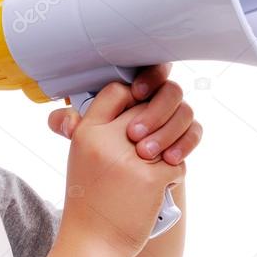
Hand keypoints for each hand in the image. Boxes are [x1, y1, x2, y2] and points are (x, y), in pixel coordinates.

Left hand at [47, 63, 203, 164]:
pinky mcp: (185, 137)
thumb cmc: (101, 153)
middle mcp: (157, 99)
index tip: (136, 92)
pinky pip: (194, 132)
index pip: (149, 69)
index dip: (147, 77)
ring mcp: (174, 117)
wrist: (121, 187)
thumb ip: (72, 125)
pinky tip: (170, 160)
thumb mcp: (84, 138)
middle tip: (134, 134)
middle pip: (170, 90)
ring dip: (166, 131)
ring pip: (184, 111)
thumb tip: (62, 121)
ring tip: (145, 154)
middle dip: (154, 111)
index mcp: (134, 90)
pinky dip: (184, 144)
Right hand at [58, 82, 186, 256]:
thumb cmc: (91, 199)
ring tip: (161, 160)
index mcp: (87, 131)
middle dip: (161, 119)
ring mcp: (131, 157)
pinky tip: (159, 186)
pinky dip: (174, 174)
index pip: (117, 90)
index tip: (139, 108)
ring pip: (171, 131)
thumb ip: (100, 126)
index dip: (134, 95)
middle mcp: (107, 140)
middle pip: (149, 105)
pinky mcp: (153, 177)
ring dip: (172, 146)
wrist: (95, 242)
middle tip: (155, 139)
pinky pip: (179, 162)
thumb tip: (132, 99)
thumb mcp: (82, 156)